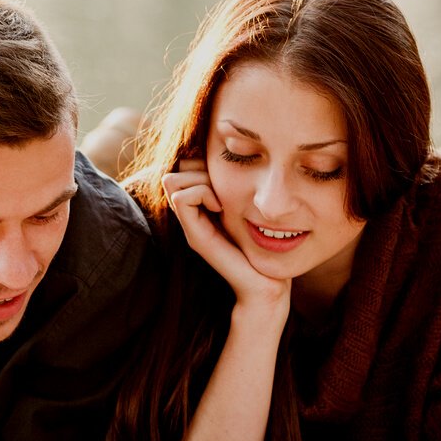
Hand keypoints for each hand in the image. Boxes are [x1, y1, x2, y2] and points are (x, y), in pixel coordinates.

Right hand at [162, 160, 288, 309]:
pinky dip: (201, 192)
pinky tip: (221, 207)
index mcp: (202, 208)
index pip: (183, 167)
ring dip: (200, 181)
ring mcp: (190, 226)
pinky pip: (182, 197)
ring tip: (222, 200)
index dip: (200, 163)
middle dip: (198, 169)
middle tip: (222, 189)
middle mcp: (190, 217)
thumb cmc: (266, 245)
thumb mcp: (248, 207)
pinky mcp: (195, 236)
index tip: (226, 178)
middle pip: (175, 171)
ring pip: (172, 180)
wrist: (268, 283)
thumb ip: (234, 189)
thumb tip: (230, 156)